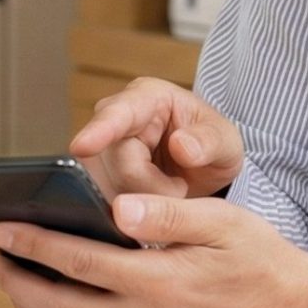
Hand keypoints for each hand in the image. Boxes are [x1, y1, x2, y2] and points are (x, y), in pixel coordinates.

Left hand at [0, 193, 307, 307]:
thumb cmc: (258, 260)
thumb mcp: (221, 222)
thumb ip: (167, 215)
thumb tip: (116, 208)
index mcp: (159, 285)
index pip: (78, 264)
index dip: (33, 245)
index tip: (1, 229)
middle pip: (57, 307)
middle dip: (14, 279)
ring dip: (29, 307)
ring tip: (8, 276)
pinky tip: (47, 305)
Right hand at [68, 77, 246, 197]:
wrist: (202, 169)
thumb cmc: (211, 145)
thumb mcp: (226, 141)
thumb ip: (209, 141)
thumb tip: (182, 145)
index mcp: (147, 97)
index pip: (118, 113)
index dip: (100, 131)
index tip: (82, 146)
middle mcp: (117, 118)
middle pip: (117, 162)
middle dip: (151, 185)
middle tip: (179, 187)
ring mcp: (103, 148)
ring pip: (109, 185)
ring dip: (143, 199)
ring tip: (169, 188)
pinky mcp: (98, 175)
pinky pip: (106, 199)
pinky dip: (133, 209)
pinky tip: (151, 202)